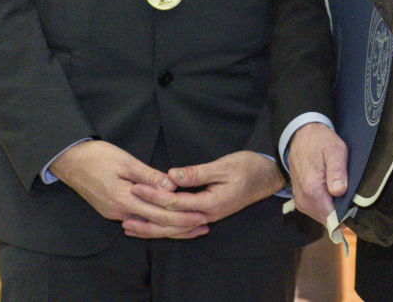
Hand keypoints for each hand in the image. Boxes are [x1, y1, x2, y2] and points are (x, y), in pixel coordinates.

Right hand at [51, 139, 207, 238]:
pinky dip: (155, 224)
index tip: (202, 215)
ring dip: (170, 228)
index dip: (183, 216)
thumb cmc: (98, 156)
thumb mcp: (127, 162)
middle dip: (182, 227)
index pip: (160, 213)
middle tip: (205, 226)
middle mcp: (119, 211)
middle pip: (156, 225)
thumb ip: (150, 176)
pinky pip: (139, 221)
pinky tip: (167, 225)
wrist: (69, 161)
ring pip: (148, 226)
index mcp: (124, 198)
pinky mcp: (112, 210)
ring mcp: (114, 213)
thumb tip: (173, 186)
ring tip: (192, 228)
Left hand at [127, 150, 285, 238]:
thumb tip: (171, 176)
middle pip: (171, 222)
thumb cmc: (249, 167)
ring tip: (129, 227)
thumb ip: (196, 173)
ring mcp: (208, 217)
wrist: (269, 176)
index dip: (153, 194)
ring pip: (175, 228)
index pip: (175, 203)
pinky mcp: (208, 214)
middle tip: (123, 213)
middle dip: (146, 217)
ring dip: (152, 228)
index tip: (135, 186)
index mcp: (210, 203)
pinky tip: (153, 224)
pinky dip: (165, 226)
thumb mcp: (224, 165)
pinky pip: (182, 224)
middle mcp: (208, 215)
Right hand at [286, 122, 348, 222]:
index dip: (345, 217)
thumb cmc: (319, 141)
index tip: (354, 208)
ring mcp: (300, 201)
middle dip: (340, 212)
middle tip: (349, 195)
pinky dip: (325, 205)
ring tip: (339, 189)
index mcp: (312, 189)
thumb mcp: (335, 150)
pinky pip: (315, 211)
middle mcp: (303, 199)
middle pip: (327, 220)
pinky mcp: (300, 199)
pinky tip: (331, 192)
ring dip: (333, 209)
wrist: (301, 136)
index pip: (331, 218)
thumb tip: (340, 191)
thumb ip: (338, 172)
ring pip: (321, 217)